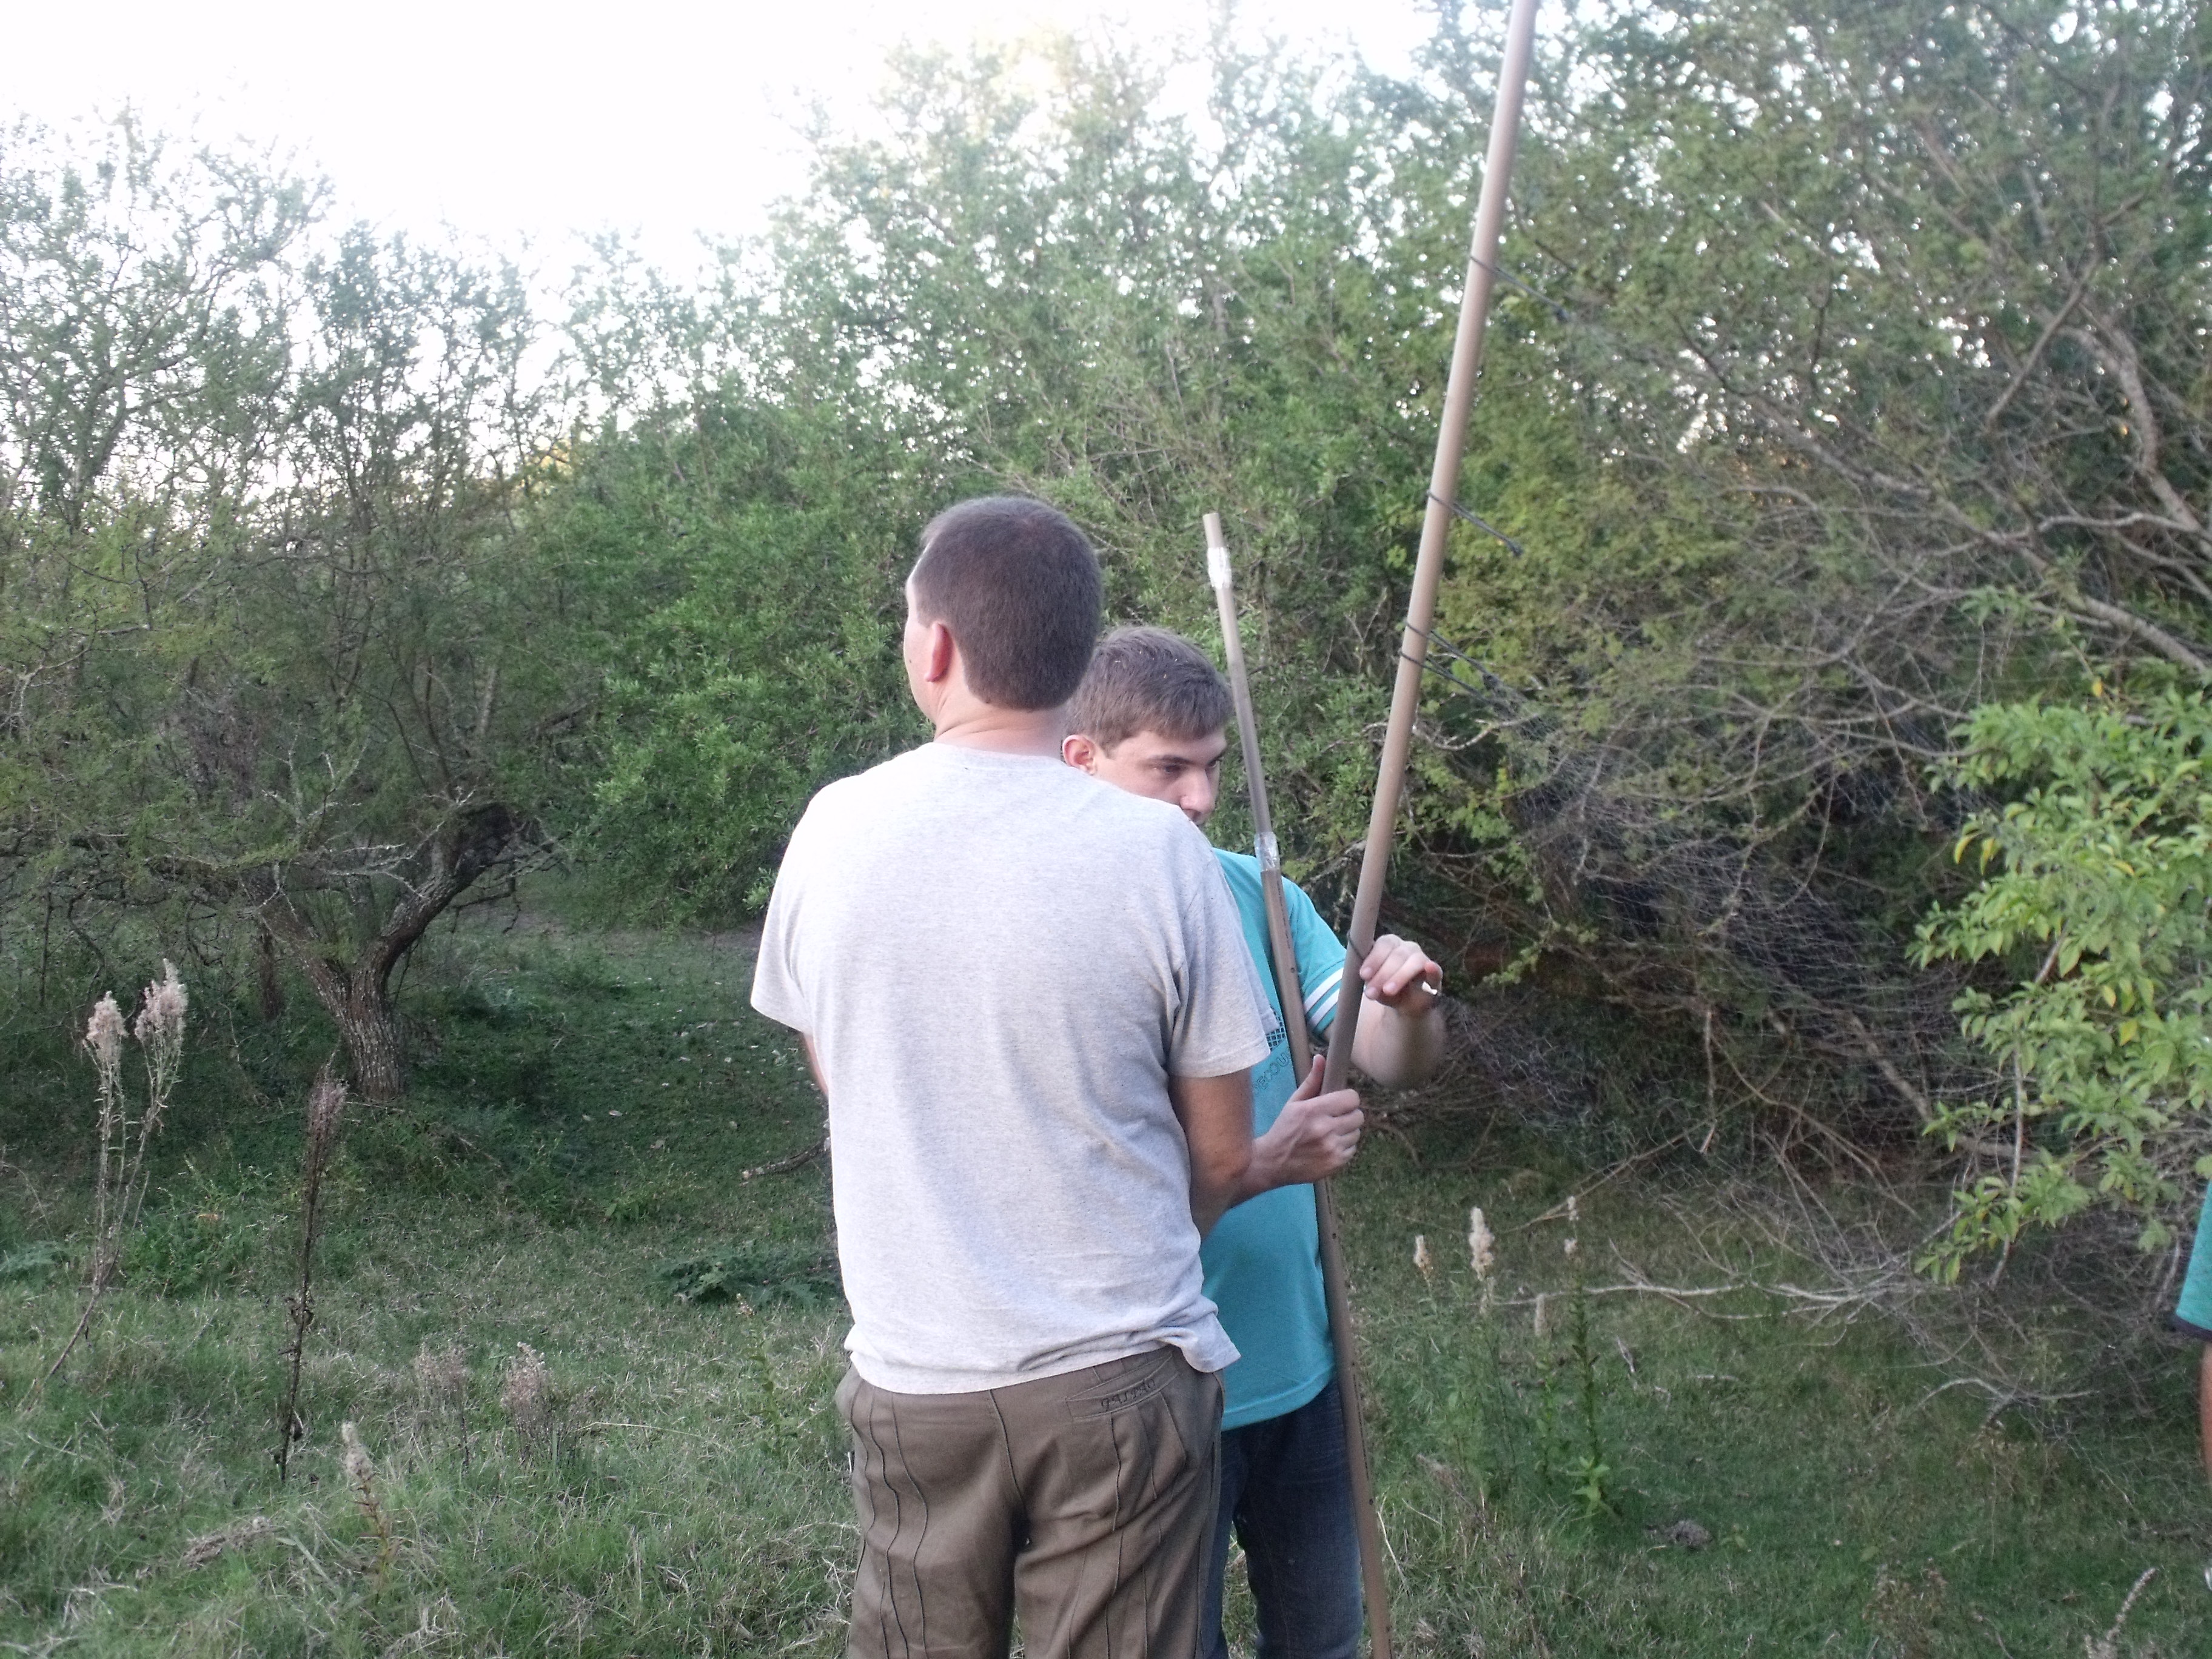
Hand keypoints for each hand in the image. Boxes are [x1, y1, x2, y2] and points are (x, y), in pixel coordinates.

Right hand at [1245, 1057, 1363, 1193]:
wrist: (1273, 1163)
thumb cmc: (1283, 1129)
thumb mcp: (1293, 1103)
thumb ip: (1312, 1081)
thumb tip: (1321, 1058)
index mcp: (1314, 1110)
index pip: (1351, 1098)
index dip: (1347, 1098)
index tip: (1340, 1101)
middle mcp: (1325, 1129)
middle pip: (1358, 1116)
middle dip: (1348, 1114)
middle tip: (1335, 1118)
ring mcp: (1332, 1148)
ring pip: (1356, 1133)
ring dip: (1346, 1132)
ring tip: (1330, 1133)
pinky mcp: (1336, 1163)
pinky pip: (1352, 1149)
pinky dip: (1344, 1147)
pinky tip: (1329, 1146)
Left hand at [1358, 934, 1442, 1011]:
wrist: (1406, 1005)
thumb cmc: (1386, 990)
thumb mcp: (1376, 989)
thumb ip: (1373, 986)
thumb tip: (1370, 987)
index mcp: (1390, 945)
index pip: (1384, 945)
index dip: (1374, 959)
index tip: (1364, 975)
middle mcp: (1407, 948)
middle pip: (1397, 954)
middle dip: (1383, 973)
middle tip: (1371, 992)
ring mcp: (1422, 959)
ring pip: (1415, 960)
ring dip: (1400, 976)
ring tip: (1388, 991)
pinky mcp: (1435, 974)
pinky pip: (1436, 970)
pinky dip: (1433, 969)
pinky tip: (1429, 967)